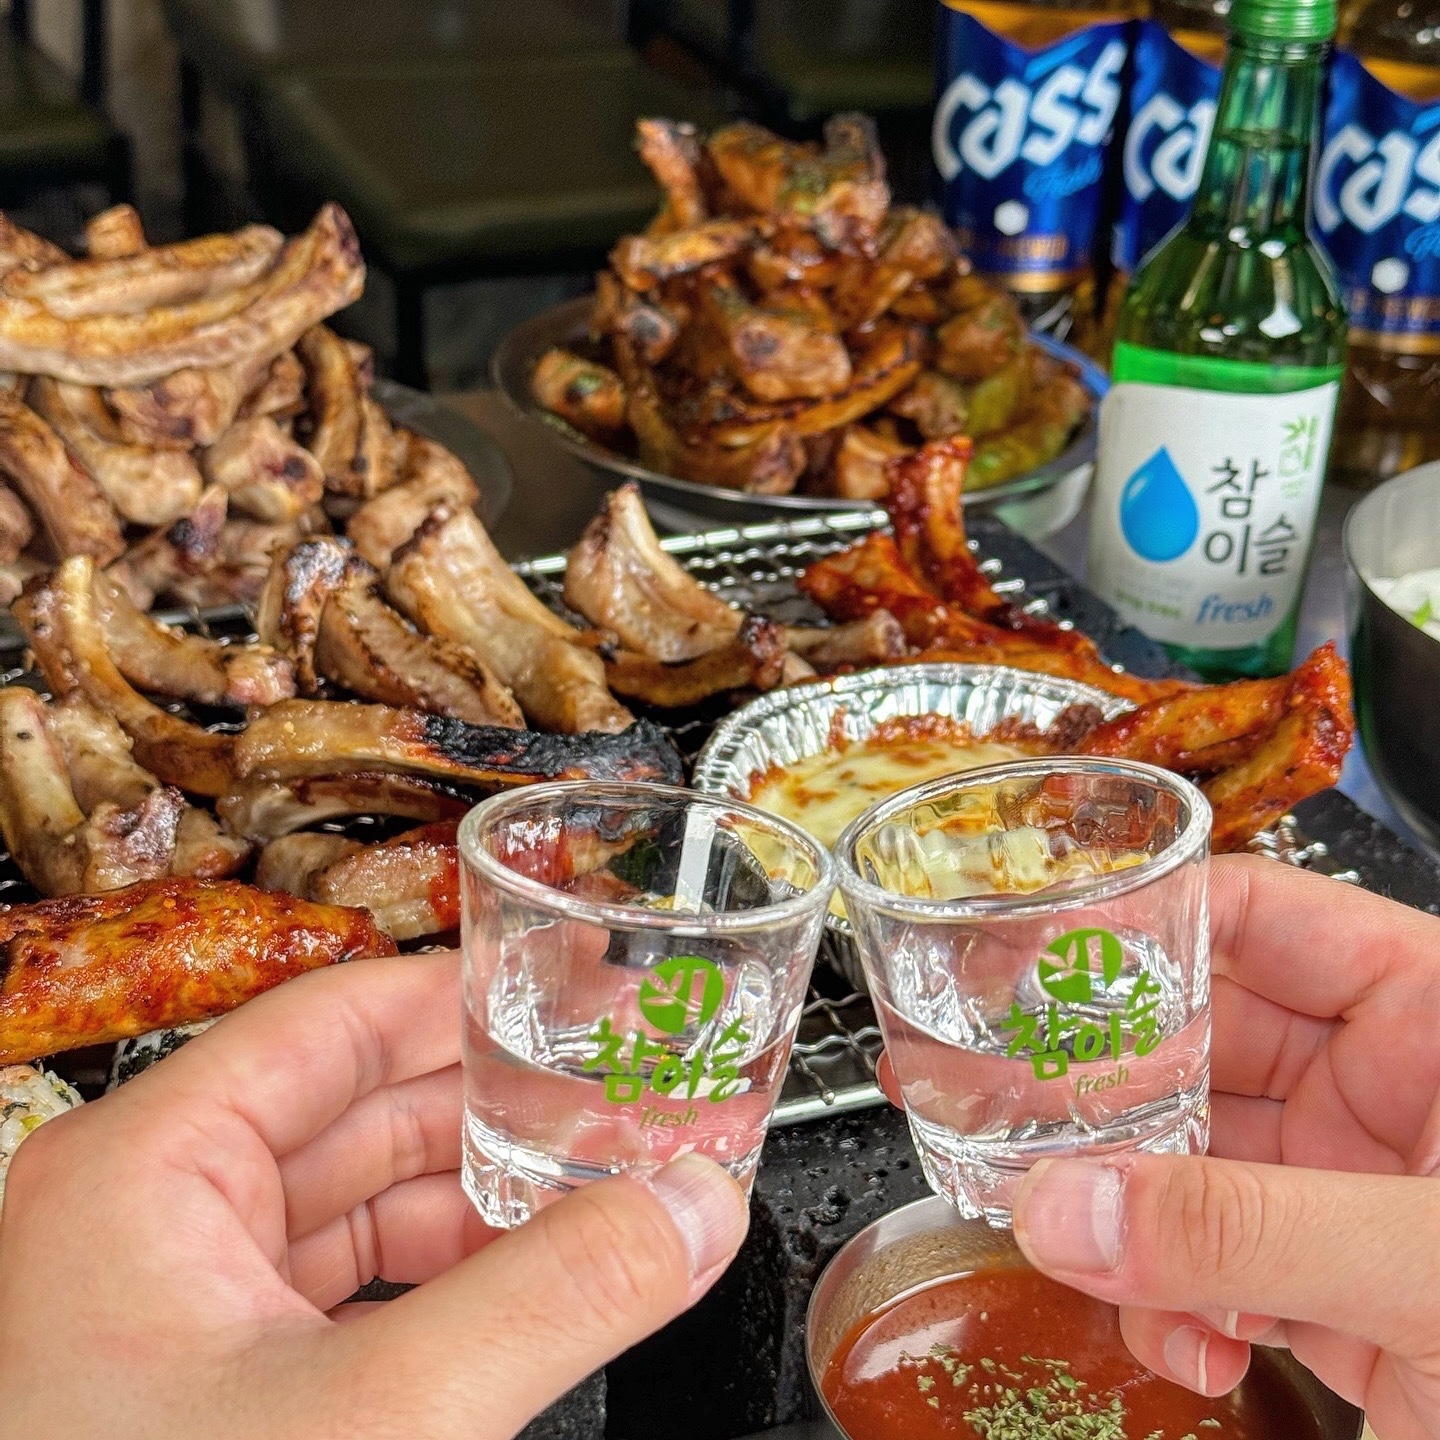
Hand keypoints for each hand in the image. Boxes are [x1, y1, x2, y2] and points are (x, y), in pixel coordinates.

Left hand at [0, 950, 748, 1438]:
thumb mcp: (384, 1416)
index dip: (473, 998)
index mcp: (143, 1173)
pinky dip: (456, 1283)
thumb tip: (692, 1208)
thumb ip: (560, 1295)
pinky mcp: (221, 1393)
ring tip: (608, 1183)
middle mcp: (150, 1224)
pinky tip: (543, 1281)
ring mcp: (181, 1314)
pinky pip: (360, 1294)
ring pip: (368, 1207)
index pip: (339, 1022)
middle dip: (505, 1105)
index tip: (577, 987)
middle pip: (363, 1108)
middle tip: (620, 1089)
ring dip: (492, 1199)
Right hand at [1006, 855, 1439, 1439]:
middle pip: (1194, 1041)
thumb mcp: (1437, 1268)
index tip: (1024, 956)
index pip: (1257, 919)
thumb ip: (1250, 1231)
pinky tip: (1185, 1340)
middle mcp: (1383, 1091)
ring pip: (1186, 1160)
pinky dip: (1170, 1302)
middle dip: (1098, 1085)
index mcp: (1431, 1018)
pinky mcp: (1333, 1292)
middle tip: (996, 1104)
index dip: (1137, 925)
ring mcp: (1349, 1194)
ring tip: (1072, 1237)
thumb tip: (1069, 1207)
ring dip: (1121, 1206)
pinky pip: (1210, 1265)